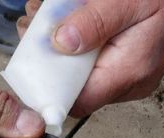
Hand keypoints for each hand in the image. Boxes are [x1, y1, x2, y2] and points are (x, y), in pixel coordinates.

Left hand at [17, 0, 163, 116]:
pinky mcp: (125, 66)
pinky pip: (93, 63)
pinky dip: (75, 42)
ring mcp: (127, 77)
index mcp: (129, 73)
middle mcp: (128, 84)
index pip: (77, 102)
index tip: (31, 54)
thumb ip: (96, 21)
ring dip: (58, 45)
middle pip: (73, 87)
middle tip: (37, 20)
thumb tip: (60, 43)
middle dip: (48, 56)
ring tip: (50, 12)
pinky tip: (70, 17)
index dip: (48, 86)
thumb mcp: (132, 0)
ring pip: (80, 73)